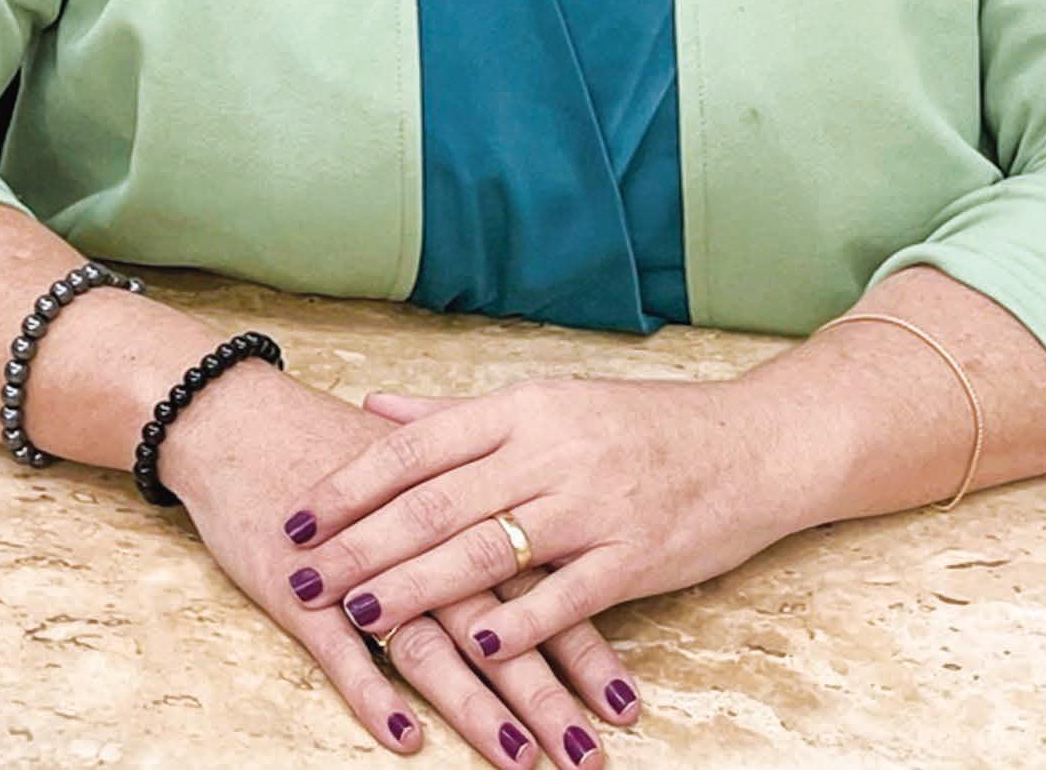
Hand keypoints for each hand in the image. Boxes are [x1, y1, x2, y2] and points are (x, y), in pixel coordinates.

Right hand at [158, 362, 643, 766]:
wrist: (238, 421)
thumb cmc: (331, 448)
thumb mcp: (419, 468)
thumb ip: (479, 504)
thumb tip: (539, 544)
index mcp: (458, 503)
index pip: (535, 584)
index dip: (581, 643)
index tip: (625, 702)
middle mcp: (420, 539)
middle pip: (496, 622)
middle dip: (546, 691)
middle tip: (588, 755)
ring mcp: (360, 568)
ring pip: (431, 643)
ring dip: (479, 706)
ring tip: (523, 760)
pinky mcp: (300, 592)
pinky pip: (341, 652)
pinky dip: (373, 692)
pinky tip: (406, 737)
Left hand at [276, 374, 795, 661]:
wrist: (749, 444)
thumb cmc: (639, 425)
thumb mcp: (547, 403)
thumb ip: (455, 415)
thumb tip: (374, 406)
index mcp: (523, 409)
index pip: (417, 447)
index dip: (352, 484)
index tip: (297, 517)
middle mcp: (549, 451)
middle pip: (437, 501)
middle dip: (361, 542)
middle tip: (302, 576)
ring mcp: (592, 504)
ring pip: (488, 546)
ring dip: (419, 583)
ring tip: (361, 611)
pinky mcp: (634, 554)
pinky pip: (569, 591)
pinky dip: (524, 617)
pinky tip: (483, 643)